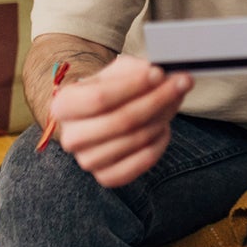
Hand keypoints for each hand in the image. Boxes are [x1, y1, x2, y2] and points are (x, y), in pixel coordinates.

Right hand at [49, 54, 193, 187]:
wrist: (104, 113)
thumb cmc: (112, 88)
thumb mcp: (119, 70)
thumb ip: (137, 69)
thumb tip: (160, 74)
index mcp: (64, 105)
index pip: (100, 98)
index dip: (134, 86)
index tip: (160, 73)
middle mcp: (71, 136)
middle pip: (121, 121)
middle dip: (157, 100)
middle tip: (182, 83)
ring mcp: (87, 160)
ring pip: (135, 140)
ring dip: (162, 118)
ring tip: (173, 101)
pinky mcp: (106, 176)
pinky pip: (142, 162)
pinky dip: (159, 143)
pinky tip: (163, 127)